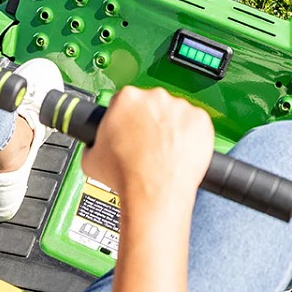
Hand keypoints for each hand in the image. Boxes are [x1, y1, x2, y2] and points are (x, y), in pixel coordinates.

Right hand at [80, 86, 213, 208]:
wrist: (153, 194)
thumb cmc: (126, 176)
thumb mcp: (90, 158)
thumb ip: (93, 143)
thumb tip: (95, 145)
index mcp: (127, 98)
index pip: (125, 99)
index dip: (127, 117)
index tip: (130, 129)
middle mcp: (155, 97)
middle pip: (152, 104)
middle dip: (149, 121)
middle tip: (146, 144)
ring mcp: (180, 108)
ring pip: (175, 114)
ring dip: (171, 128)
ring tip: (164, 152)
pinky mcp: (200, 121)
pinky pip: (195, 124)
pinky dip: (191, 136)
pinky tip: (180, 152)